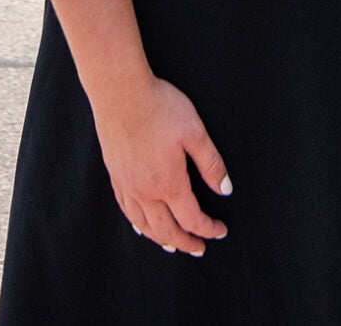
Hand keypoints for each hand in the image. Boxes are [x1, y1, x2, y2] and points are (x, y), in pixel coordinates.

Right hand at [90, 75, 230, 254]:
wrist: (120, 92)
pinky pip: (126, 209)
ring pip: (143, 224)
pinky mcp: (115, 174)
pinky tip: (140, 224)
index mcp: (169, 183)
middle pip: (167, 230)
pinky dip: (137, 223)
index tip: (220, 231)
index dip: (209, 228)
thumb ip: (211, 164)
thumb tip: (225, 189)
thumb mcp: (195, 132)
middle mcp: (145, 191)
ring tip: (171, 245)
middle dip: (185, 242)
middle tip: (199, 249)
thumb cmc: (159, 108)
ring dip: (160, 238)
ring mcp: (127, 184)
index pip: (192, 218)